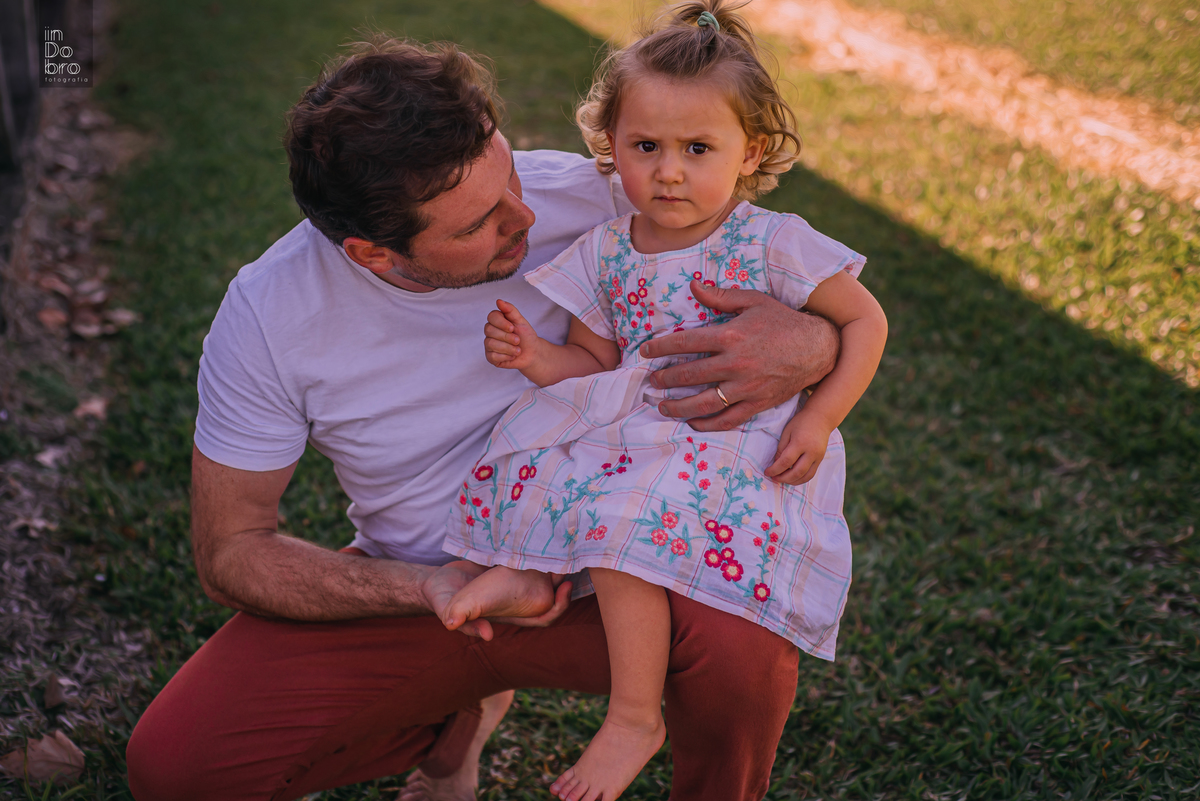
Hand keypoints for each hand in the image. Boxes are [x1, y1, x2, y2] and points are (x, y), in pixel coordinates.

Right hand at [423, 561, 573, 639]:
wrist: (434, 582)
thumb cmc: (442, 600)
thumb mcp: (450, 611)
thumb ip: (467, 623)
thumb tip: (487, 635)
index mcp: (509, 613)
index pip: (543, 618)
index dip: (558, 607)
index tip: (565, 589)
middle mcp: (514, 600)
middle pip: (549, 598)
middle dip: (562, 584)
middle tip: (570, 564)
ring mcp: (510, 583)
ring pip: (541, 579)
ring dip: (552, 567)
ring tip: (562, 549)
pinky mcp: (504, 567)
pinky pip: (527, 563)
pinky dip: (535, 555)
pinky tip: (541, 540)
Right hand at [485, 299, 541, 369]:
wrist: (532, 354)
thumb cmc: (526, 336)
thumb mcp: (521, 321)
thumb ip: (510, 310)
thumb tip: (499, 301)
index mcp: (497, 321)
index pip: (491, 316)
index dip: (501, 323)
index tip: (512, 328)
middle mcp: (491, 332)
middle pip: (489, 330)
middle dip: (506, 337)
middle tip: (518, 340)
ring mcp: (489, 344)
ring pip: (490, 343)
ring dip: (507, 348)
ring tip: (517, 350)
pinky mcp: (490, 357)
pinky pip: (492, 356)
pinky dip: (505, 356)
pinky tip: (512, 356)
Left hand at [639, 281, 839, 431]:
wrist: (818, 347)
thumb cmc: (782, 321)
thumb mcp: (753, 301)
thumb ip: (720, 295)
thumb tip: (692, 286)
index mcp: (731, 335)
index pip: (685, 342)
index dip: (660, 347)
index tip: (644, 351)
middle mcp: (736, 363)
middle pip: (689, 375)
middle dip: (664, 379)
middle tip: (651, 381)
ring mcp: (746, 387)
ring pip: (703, 402)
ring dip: (678, 407)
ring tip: (662, 406)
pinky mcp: (757, 403)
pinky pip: (727, 419)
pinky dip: (707, 424)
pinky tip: (692, 423)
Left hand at [765, 412, 829, 484]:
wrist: (821, 417)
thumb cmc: (801, 422)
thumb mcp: (787, 432)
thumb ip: (781, 448)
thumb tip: (776, 463)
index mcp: (800, 443)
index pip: (786, 462)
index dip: (775, 469)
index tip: (767, 472)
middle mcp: (811, 452)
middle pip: (796, 472)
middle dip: (783, 478)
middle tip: (774, 478)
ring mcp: (818, 457)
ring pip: (806, 476)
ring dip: (793, 482)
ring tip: (782, 480)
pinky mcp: (821, 459)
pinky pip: (811, 474)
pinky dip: (801, 479)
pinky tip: (793, 478)